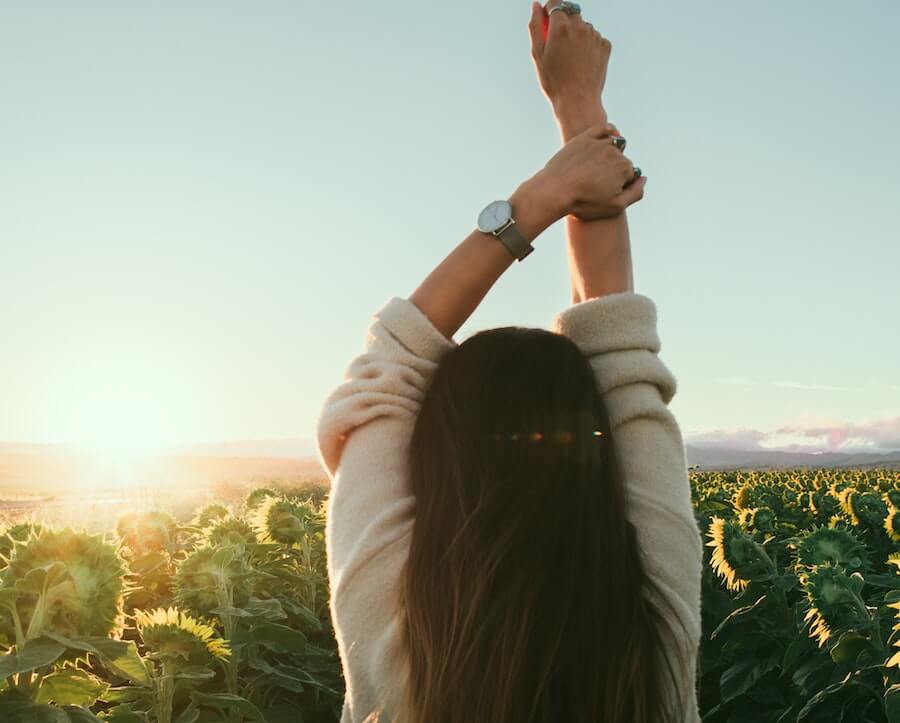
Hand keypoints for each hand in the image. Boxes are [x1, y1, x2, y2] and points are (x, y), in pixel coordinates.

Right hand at [527, 1, 610, 128]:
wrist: (578, 101)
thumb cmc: (554, 81)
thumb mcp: (538, 54)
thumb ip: (536, 26)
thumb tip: (536, 6)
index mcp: (561, 27)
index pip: (555, 2)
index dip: (550, 10)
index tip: (548, 21)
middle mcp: (580, 26)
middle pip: (570, 13)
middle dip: (563, 24)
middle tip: (558, 46)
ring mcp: (595, 35)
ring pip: (583, 26)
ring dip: (577, 35)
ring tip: (571, 59)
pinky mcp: (605, 45)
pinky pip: (594, 38)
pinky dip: (588, 45)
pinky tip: (582, 62)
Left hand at [536, 122, 645, 220]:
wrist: (554, 191)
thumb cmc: (584, 202)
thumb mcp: (615, 207)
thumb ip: (636, 193)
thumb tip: (644, 178)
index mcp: (624, 168)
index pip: (630, 174)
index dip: (621, 185)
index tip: (607, 193)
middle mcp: (614, 152)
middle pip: (621, 159)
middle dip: (614, 170)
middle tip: (598, 183)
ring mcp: (599, 143)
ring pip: (614, 144)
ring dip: (611, 153)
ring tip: (598, 167)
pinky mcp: (584, 138)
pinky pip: (602, 129)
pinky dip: (608, 132)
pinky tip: (607, 138)